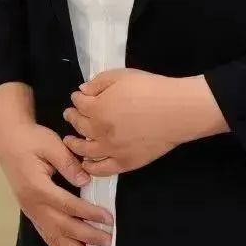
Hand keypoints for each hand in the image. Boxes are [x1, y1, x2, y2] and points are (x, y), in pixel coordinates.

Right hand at [0, 118, 114, 245]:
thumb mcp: (50, 144)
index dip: (89, 214)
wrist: (7, 138)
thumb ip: (68, 163)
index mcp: (38, 187)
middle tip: (107, 242)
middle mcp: (32, 203)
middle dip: (86, 236)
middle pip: (62, 225)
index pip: (68, 205)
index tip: (108, 219)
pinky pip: (44, 233)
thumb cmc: (30, 139)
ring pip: (52, 235)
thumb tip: (85, 181)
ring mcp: (29, 210)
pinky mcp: (29, 211)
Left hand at [61, 67, 190, 176]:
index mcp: (97, 109)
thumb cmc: (150, 89)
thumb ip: (98, 82)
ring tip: (69, 141)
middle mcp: (99, 132)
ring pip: (84, 150)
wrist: (176, 111)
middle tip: (70, 115)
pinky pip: (101, 170)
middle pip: (79, 126)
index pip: (79, 104)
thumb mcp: (122, 76)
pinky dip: (90, 167)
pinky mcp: (125, 163)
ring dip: (74, 144)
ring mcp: (111, 150)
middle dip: (72, 118)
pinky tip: (86, 164)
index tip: (77, 97)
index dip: (77, 99)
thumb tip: (82, 91)